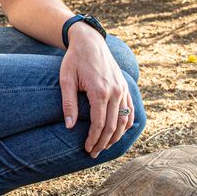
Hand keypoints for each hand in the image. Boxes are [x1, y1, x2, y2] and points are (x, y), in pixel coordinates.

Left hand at [60, 25, 133, 157]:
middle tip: (94, 153)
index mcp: (100, 91)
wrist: (90, 41)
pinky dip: (127, 124)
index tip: (87, 149)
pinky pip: (130, 110)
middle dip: (104, 142)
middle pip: (113, 126)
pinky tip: (119, 133)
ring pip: (124, 121)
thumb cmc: (74, 60)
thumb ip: (69, 103)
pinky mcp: (125, 87)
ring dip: (116, 137)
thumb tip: (69, 126)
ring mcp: (122, 89)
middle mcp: (115, 92)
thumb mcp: (66, 79)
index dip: (94, 139)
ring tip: (105, 147)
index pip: (99, 124)